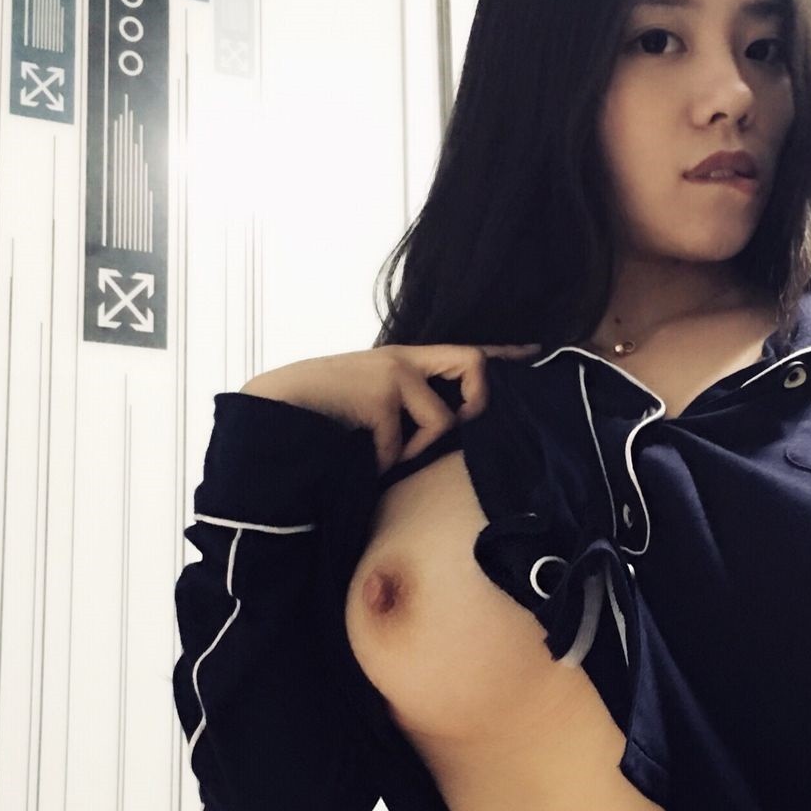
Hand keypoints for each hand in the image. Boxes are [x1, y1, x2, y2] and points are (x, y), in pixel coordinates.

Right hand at [241, 342, 542, 474]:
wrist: (275, 412)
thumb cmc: (322, 417)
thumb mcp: (372, 408)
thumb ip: (407, 410)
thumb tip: (446, 435)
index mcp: (404, 362)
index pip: (463, 351)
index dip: (502, 352)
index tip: (534, 352)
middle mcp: (405, 359)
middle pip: (474, 364)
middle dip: (478, 401)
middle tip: (459, 426)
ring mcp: (395, 372)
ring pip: (440, 422)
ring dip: (413, 449)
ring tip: (378, 452)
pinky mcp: (383, 392)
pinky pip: (405, 443)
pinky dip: (385, 459)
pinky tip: (359, 454)